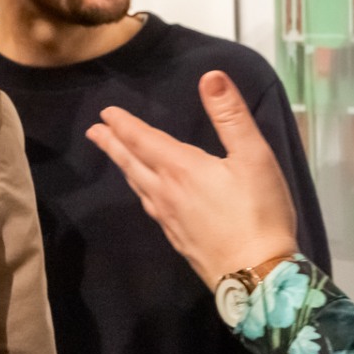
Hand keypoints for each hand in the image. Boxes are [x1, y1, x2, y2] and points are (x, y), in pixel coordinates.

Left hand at [87, 70, 298, 285]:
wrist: (258, 276)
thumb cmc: (259, 212)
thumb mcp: (254, 157)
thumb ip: (231, 116)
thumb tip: (211, 76)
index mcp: (182, 168)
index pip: (144, 140)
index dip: (124, 125)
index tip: (105, 113)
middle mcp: (167, 193)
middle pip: (132, 164)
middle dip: (113, 145)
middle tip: (93, 132)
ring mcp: (170, 220)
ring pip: (139, 187)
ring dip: (124, 167)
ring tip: (115, 157)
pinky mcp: (178, 240)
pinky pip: (150, 208)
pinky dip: (141, 192)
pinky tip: (147, 196)